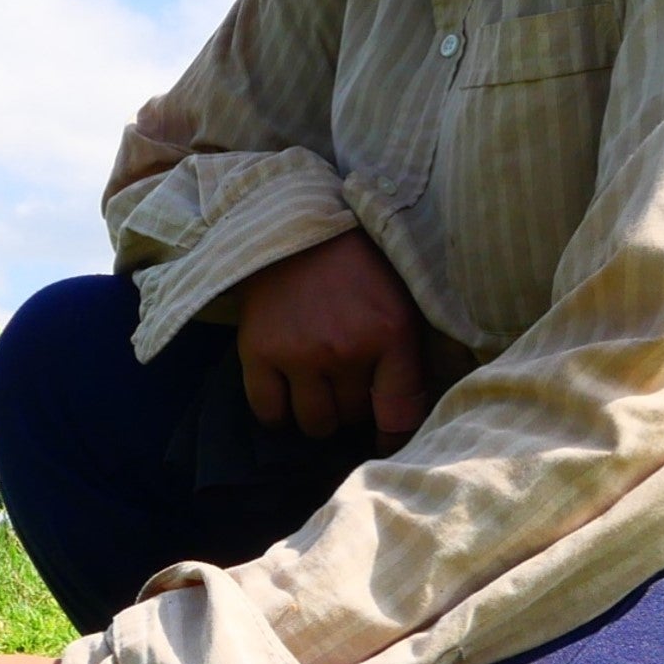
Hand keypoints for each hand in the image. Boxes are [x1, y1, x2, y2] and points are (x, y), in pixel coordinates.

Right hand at [234, 228, 436, 441]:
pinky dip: (279, 413)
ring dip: (318, 413)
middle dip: (352, 406)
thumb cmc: (355, 266)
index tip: (385, 438)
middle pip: (352, 418)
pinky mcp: (258, 352)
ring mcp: (299, 353)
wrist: (294, 225)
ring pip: (314, 423)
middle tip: (345, 380)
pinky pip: (269, 412)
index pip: (398, 414)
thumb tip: (400, 421)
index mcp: (390, 333)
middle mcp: (344, 350)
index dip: (393, 436)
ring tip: (318, 386)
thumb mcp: (399, 303)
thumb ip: (405, 359)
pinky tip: (287, 394)